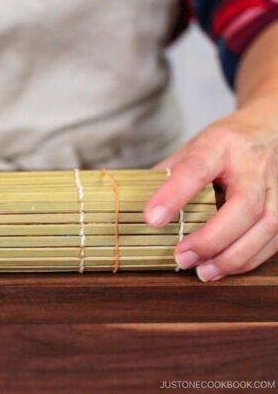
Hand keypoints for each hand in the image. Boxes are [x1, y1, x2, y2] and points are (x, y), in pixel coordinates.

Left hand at [146, 103, 277, 280]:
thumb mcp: (192, 147)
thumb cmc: (224, 144)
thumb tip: (136, 208)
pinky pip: (276, 238)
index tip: (151, 219)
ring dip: (233, 256)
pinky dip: (250, 258)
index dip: (174, 195)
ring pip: (268, 225)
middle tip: (182, 258)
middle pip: (244, 205)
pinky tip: (224, 268)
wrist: (270, 127)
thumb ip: (168, 176)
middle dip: (212, 238)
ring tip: (202, 272)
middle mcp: (255, 165)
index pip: (197, 169)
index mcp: (221, 144)